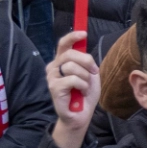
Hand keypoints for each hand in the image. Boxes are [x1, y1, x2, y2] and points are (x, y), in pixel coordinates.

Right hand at [47, 32, 98, 147]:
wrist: (81, 113)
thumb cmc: (85, 93)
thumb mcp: (90, 73)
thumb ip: (86, 61)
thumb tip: (83, 47)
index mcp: (62, 61)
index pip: (64, 44)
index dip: (72, 37)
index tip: (83, 33)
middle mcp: (54, 67)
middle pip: (70, 54)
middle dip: (87, 61)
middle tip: (93, 72)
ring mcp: (52, 77)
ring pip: (72, 66)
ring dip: (85, 77)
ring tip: (84, 86)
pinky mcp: (54, 87)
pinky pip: (73, 79)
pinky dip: (83, 85)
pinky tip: (81, 92)